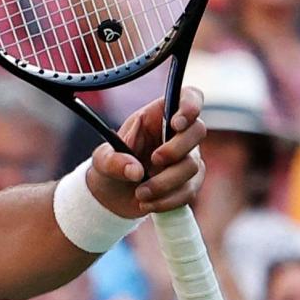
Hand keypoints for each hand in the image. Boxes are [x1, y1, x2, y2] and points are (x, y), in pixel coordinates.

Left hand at [87, 87, 207, 217]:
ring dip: (165, 183)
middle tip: (154, 161)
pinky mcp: (190, 182)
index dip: (190, 105)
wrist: (113, 196)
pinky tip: (147, 203)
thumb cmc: (111, 166)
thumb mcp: (102, 161)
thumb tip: (135, 171)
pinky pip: (190, 191)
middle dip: (176, 150)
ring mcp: (188, 158)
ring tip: (139, 193)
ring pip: (193, 166)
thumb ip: (113, 161)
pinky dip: (167, 200)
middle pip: (198, 131)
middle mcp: (177, 134)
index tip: (177, 123)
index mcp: (157, 116)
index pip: (187, 96)